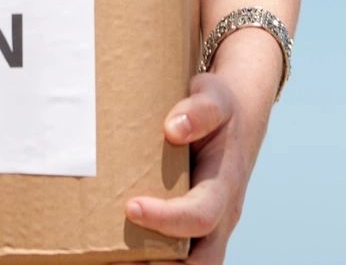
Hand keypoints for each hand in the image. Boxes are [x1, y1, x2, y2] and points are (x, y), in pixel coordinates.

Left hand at [124, 71, 264, 264]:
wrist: (236, 117)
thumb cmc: (220, 107)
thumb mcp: (215, 96)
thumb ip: (201, 109)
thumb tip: (174, 128)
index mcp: (225, 186)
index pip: (201, 216)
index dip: (167, 219)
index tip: (131, 206)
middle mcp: (221, 216)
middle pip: (201, 262)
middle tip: (116, 258)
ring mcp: (208, 228)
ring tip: (109, 258)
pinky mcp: (192, 229)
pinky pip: (176, 257)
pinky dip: (149, 259)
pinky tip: (113, 252)